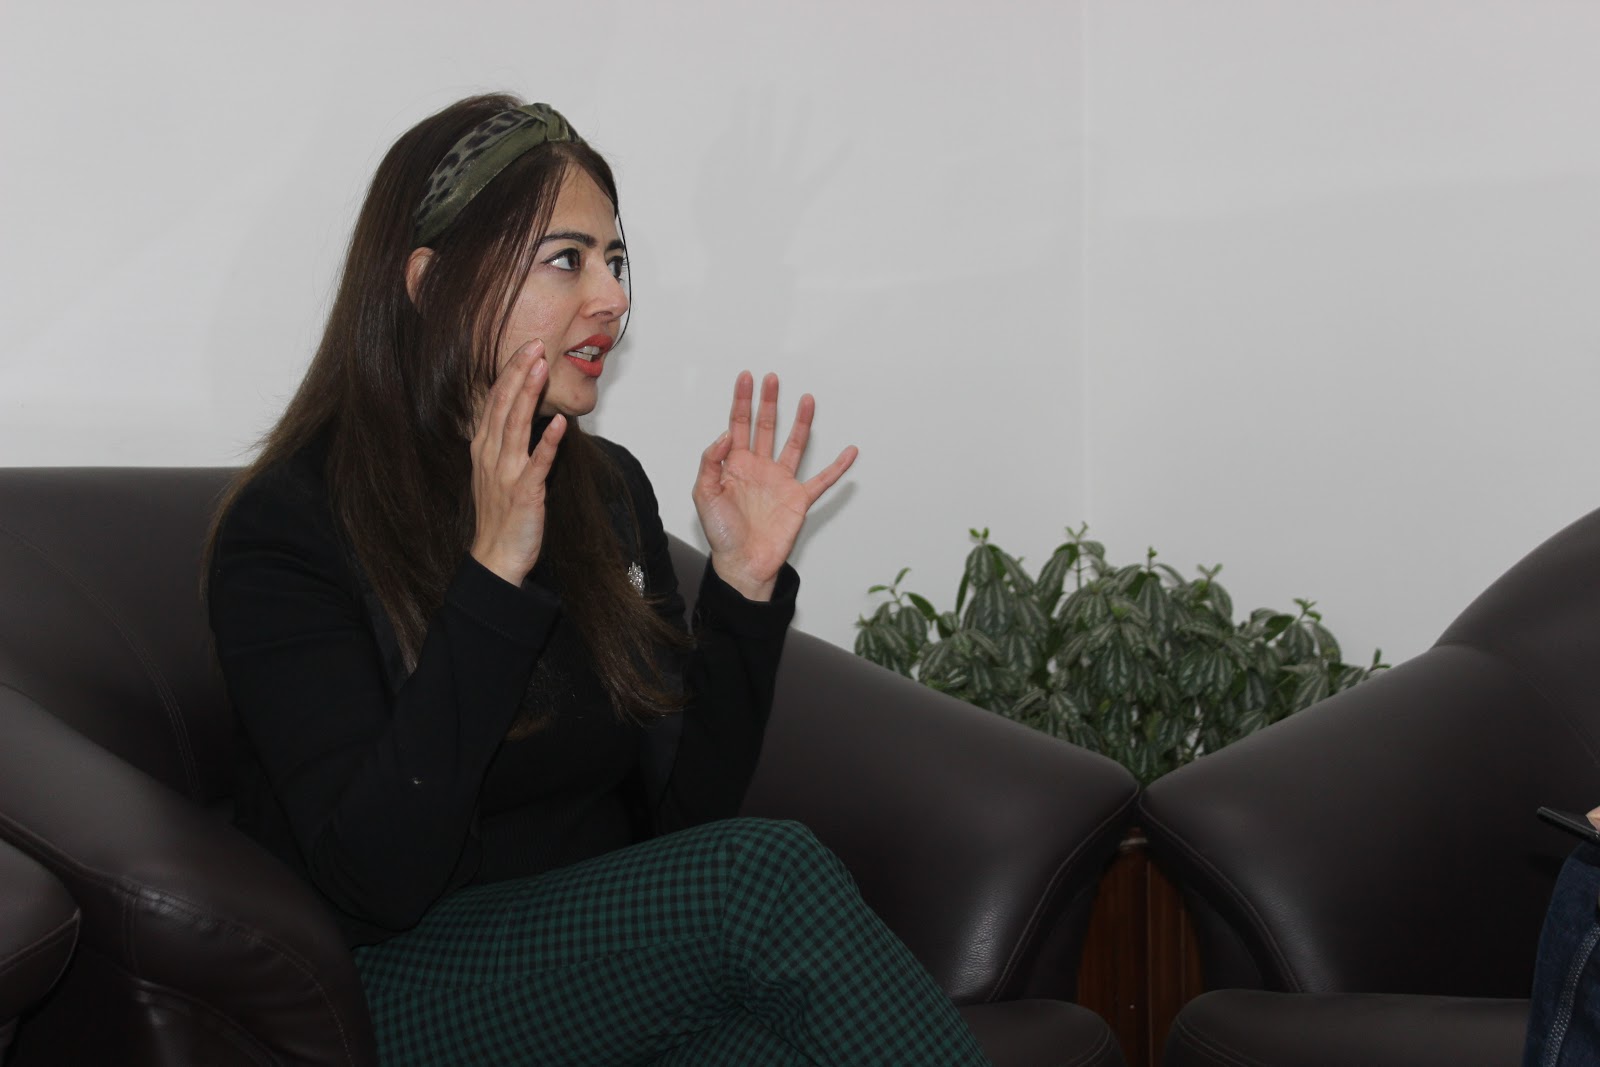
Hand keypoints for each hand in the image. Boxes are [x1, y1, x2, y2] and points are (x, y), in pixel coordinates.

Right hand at [469, 340, 567, 585]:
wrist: (495, 557)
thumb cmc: (499, 515)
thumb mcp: (496, 471)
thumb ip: (505, 442)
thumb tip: (520, 414)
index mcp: (484, 448)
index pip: (494, 401)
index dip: (510, 373)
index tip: (526, 348)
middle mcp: (491, 455)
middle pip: (502, 405)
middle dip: (518, 373)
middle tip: (533, 344)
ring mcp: (506, 473)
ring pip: (515, 426)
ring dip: (529, 395)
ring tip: (541, 368)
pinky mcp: (524, 493)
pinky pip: (537, 463)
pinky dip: (547, 442)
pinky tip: (557, 422)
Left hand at [693, 371, 857, 600]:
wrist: (743, 563)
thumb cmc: (722, 534)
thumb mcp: (704, 495)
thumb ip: (711, 462)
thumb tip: (723, 436)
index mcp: (734, 466)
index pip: (737, 425)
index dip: (741, 401)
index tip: (746, 378)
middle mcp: (758, 469)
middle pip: (765, 426)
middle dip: (768, 402)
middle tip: (772, 379)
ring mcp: (780, 482)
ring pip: (794, 444)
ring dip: (801, 422)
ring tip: (807, 399)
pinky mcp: (798, 499)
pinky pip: (822, 479)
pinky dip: (838, 467)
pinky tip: (849, 452)